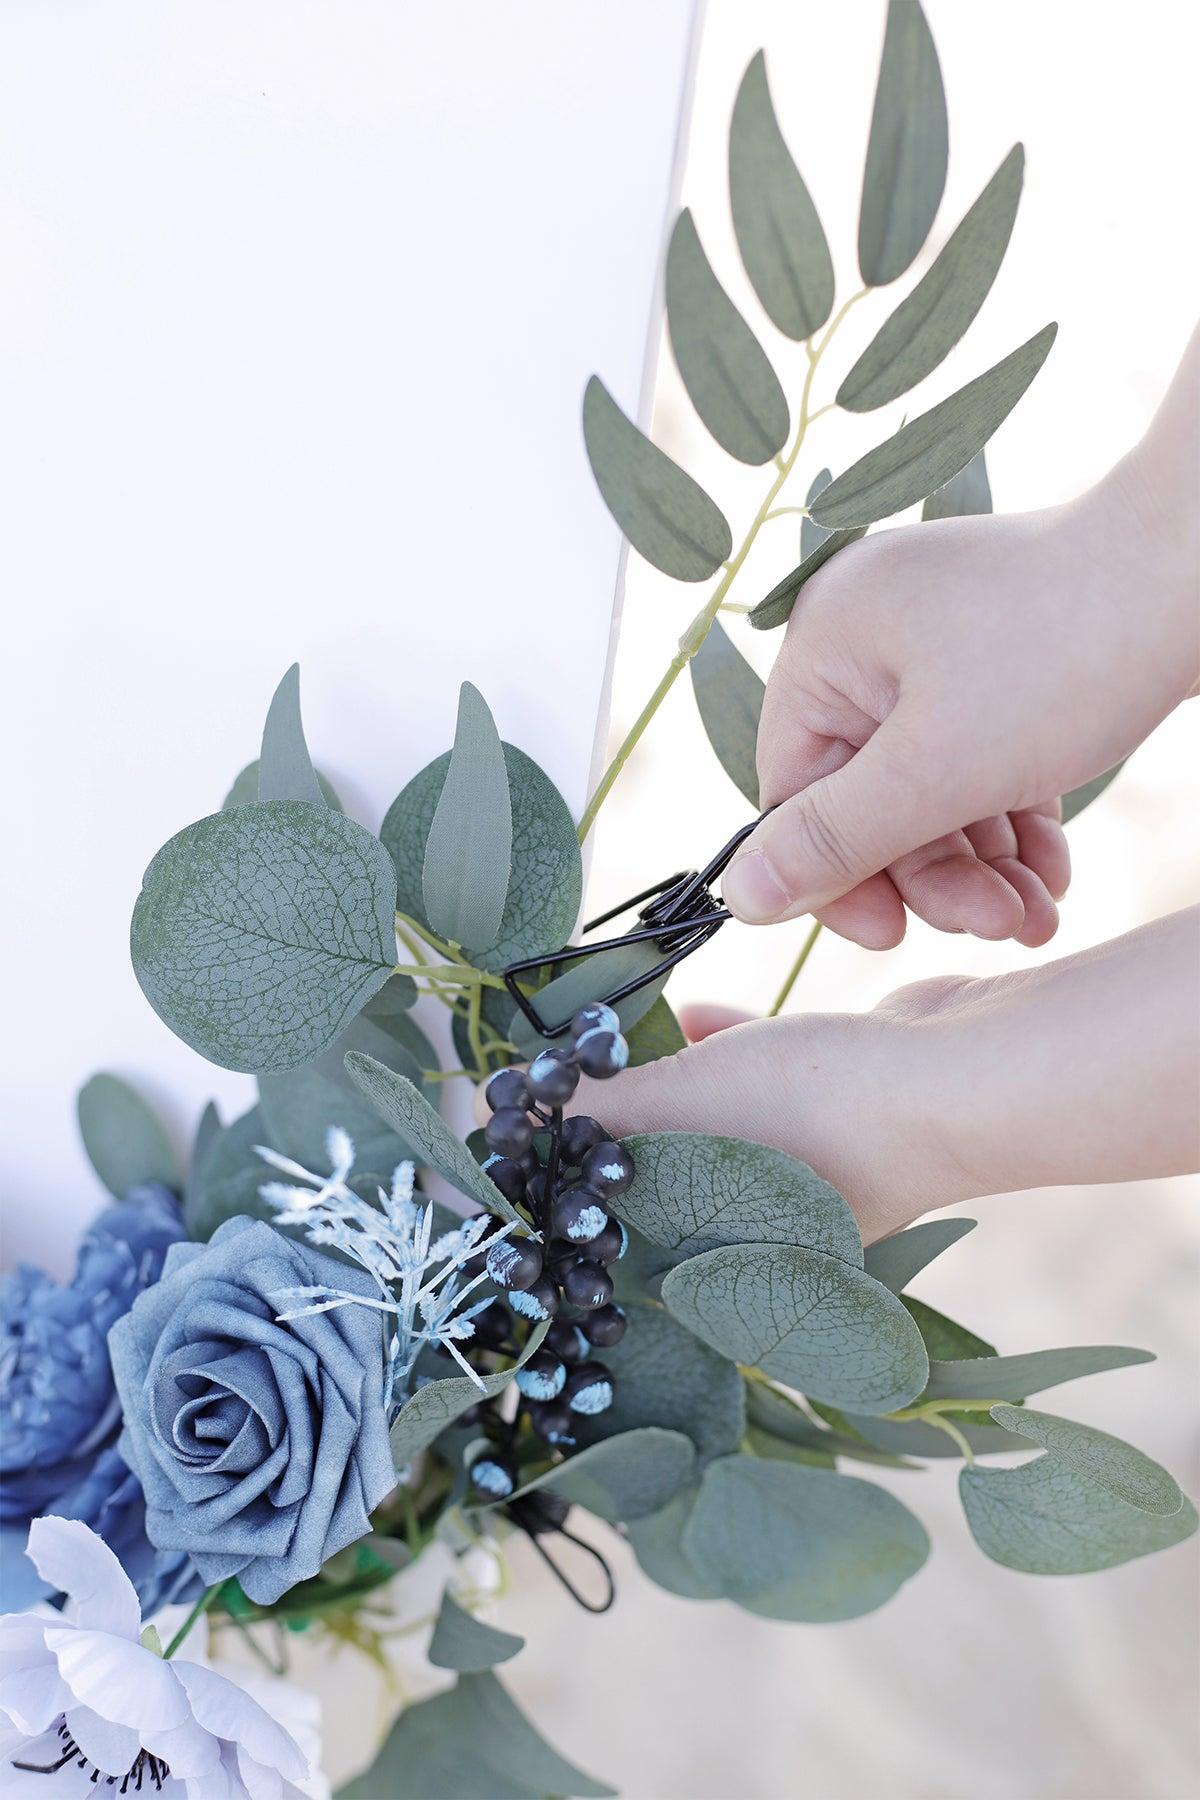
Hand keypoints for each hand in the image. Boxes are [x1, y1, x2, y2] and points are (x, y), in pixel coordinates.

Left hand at [577, 911, 1199, 1243]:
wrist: (961, 1076)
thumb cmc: (817, 1112)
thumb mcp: (681, 1105)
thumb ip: (597, 1110)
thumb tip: (523, 1107)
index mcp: (719, 1260)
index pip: (613, 1252)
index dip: (559, 1208)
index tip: (511, 1162)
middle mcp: (757, 1233)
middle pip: (654, 1187)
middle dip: (603, 1140)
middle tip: (551, 1088)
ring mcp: (803, 1177)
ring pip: (705, 1131)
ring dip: (660, 1089)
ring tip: (613, 1044)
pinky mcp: (838, 1115)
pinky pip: (753, 1089)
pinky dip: (718, 1056)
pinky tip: (688, 1012)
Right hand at [723, 327, 1199, 948]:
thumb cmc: (1068, 651)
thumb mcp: (935, 770)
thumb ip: (831, 840)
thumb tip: (738, 896)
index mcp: (827, 642)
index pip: (795, 790)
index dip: (838, 877)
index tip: (891, 937)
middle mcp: (872, 638)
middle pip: (870, 797)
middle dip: (934, 874)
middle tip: (996, 923)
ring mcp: (942, 648)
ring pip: (933, 789)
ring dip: (981, 865)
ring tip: (1035, 916)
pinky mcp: (1005, 663)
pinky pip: (982, 762)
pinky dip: (1012, 823)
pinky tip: (1052, 875)